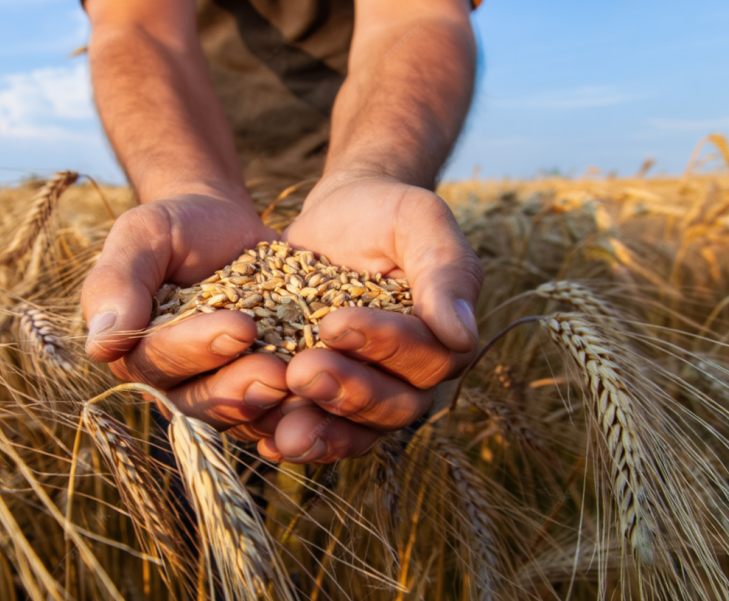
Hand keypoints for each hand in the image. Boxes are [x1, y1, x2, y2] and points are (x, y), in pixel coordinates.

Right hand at [81, 191, 289, 429]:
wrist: (225, 224)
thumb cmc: (176, 226)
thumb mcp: (142, 235)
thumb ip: (116, 283)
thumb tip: (101, 343)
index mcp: (135, 351)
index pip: (158, 363)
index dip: (196, 350)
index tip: (240, 326)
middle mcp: (173, 381)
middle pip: (197, 401)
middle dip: (237, 389)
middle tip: (278, 372)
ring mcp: (218, 387)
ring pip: (236, 415)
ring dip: (269, 406)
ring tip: (303, 386)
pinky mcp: (260, 385)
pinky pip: (274, 410)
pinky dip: (297, 408)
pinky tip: (324, 398)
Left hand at [258, 174, 482, 462]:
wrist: (338, 216)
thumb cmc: (385, 213)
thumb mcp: (418, 222)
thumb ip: (444, 271)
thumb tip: (462, 336)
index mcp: (441, 336)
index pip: (426, 358)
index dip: (384, 347)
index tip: (336, 323)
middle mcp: (410, 375)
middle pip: (394, 406)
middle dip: (348, 392)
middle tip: (302, 372)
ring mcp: (367, 390)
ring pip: (357, 430)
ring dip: (322, 431)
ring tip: (282, 427)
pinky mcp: (325, 395)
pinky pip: (319, 429)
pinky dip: (294, 438)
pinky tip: (266, 442)